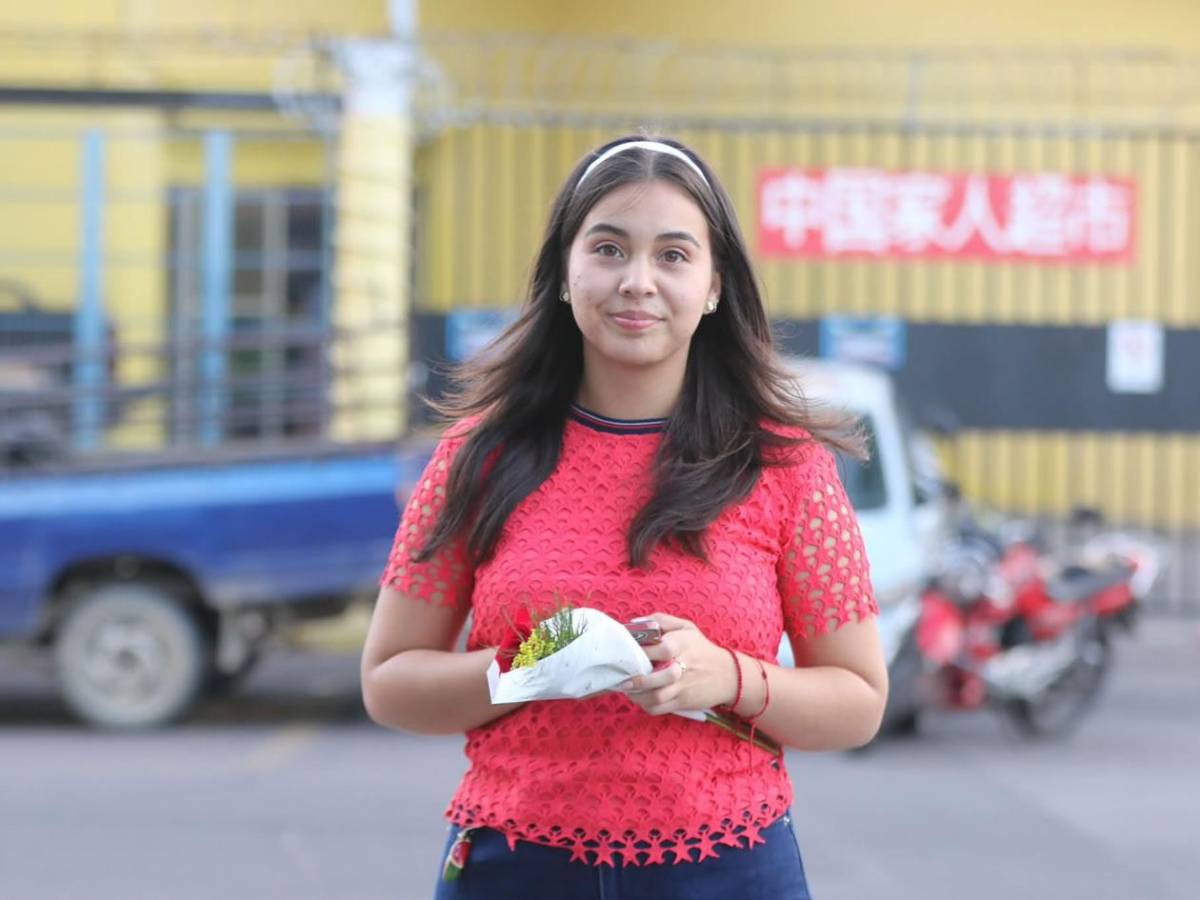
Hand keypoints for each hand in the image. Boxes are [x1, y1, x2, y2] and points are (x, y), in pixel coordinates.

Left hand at [617, 612, 736, 715]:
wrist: (728, 675)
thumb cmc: (701, 648)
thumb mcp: (686, 627)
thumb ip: (660, 620)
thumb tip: (634, 623)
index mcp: (682, 645)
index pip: (660, 649)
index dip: (641, 651)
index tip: (627, 652)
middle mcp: (682, 667)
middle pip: (656, 677)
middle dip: (636, 679)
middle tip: (623, 677)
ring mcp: (683, 687)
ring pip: (655, 696)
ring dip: (637, 695)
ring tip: (628, 689)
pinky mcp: (683, 702)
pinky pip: (659, 708)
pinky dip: (646, 705)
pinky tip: (640, 698)